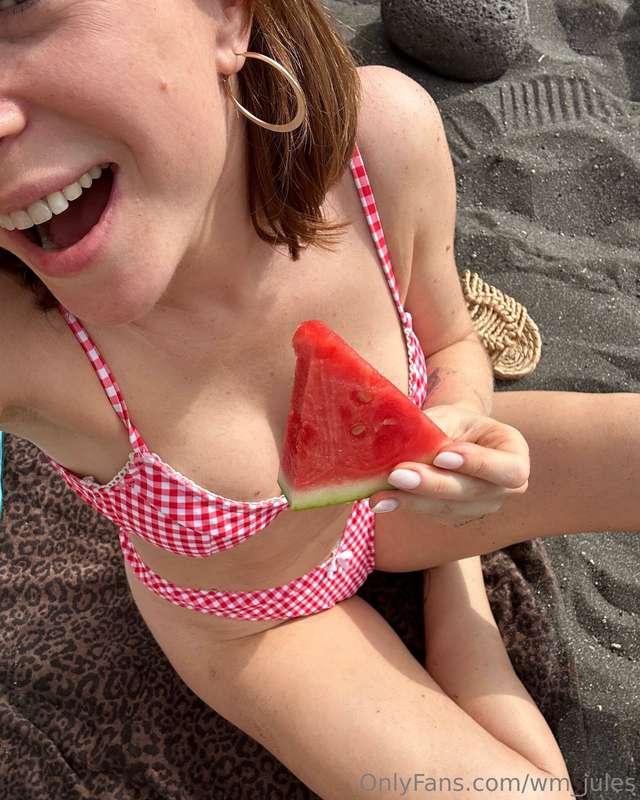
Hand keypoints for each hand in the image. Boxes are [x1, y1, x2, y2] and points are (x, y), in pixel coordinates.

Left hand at [368, 404, 529, 526]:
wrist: (450, 437)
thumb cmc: (454, 421)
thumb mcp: (450, 416)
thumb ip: (435, 430)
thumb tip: (404, 439)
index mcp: (514, 453)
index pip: (508, 468)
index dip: (478, 464)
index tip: (443, 455)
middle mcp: (505, 488)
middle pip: (474, 492)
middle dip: (434, 484)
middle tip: (399, 474)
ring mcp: (482, 506)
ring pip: (450, 509)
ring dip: (413, 501)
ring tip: (381, 493)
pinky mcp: (456, 517)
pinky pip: (433, 515)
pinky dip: (406, 506)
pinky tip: (381, 501)